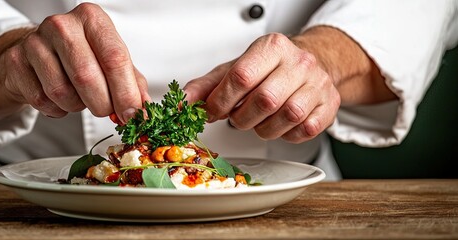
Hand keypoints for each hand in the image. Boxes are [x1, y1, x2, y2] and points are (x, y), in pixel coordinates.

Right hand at [0, 3, 149, 122]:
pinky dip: (56, 109)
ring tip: (78, 98)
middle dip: (102, 104)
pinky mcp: (15, 61)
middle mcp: (62, 25)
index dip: (126, 93)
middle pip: (87, 76)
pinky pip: (41, 100)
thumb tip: (144, 112)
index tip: (133, 115)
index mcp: (92, 19)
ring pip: (62, 91)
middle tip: (106, 111)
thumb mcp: (108, 62)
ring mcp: (34, 41)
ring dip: (76, 106)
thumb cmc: (77, 57)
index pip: (115, 58)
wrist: (31, 54)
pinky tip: (58, 99)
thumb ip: (130, 84)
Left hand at [184, 32, 340, 142]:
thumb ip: (205, 87)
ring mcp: (318, 84)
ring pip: (287, 117)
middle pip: (265, 100)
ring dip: (264, 128)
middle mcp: (299, 62)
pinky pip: (305, 130)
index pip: (241, 77)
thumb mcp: (233, 70)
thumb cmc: (267, 69)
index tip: (213, 112)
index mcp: (272, 47)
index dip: (222, 101)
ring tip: (258, 121)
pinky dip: (286, 134)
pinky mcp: (329, 106)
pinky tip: (279, 124)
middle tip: (238, 117)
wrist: (307, 65)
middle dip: (243, 118)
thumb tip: (181, 105)